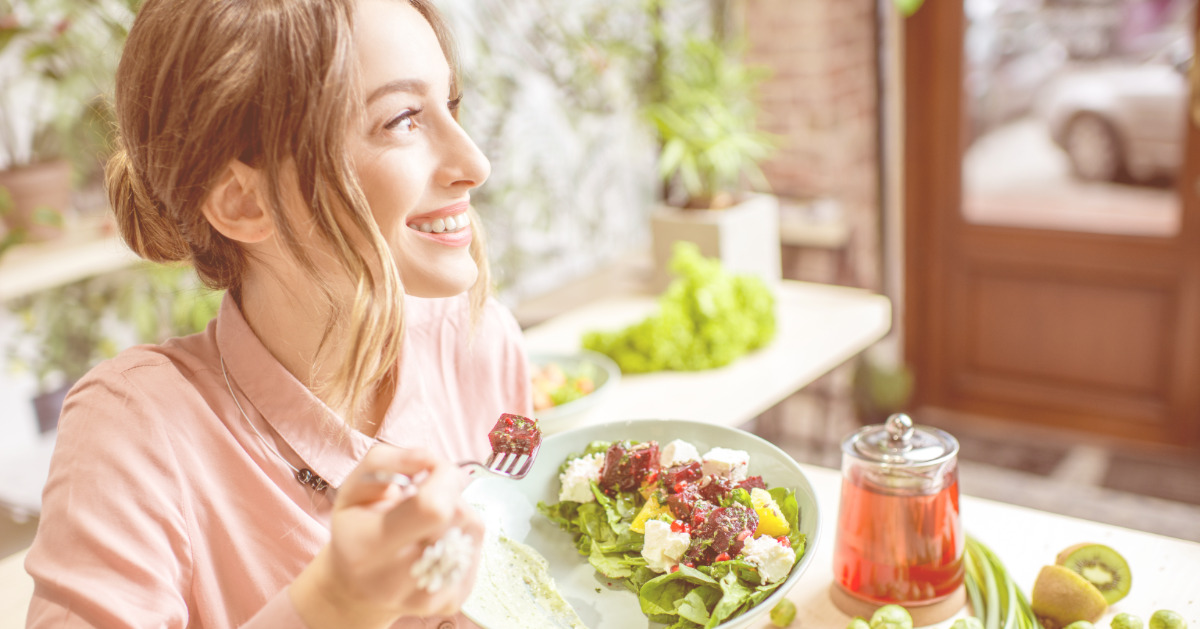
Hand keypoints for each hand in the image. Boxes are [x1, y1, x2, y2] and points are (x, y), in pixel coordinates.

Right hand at [290, 446, 483, 628]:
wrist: (356, 589)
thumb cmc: (356, 530)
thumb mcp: (353, 487)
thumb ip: (387, 461)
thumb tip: (431, 459)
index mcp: (367, 547)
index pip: (431, 507)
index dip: (443, 477)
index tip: (432, 469)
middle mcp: (395, 580)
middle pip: (458, 515)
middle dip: (449, 492)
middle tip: (427, 494)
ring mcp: (427, 597)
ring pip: (472, 530)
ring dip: (457, 512)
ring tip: (428, 520)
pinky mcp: (451, 602)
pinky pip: (477, 549)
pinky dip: (463, 535)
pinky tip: (437, 539)